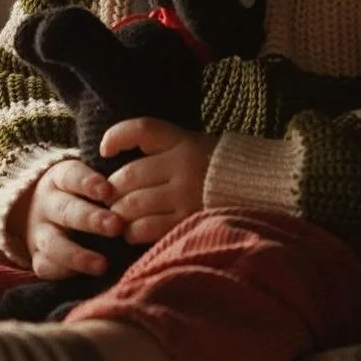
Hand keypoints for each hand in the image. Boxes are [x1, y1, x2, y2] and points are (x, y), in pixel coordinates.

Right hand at [16, 158, 122, 279]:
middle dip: (91, 219)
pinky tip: (81, 277)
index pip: (72, 177)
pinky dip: (61, 272)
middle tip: (116, 225)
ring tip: (103, 265)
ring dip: (77, 255)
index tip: (108, 191)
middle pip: (66, 210)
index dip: (88, 183)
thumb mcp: (85, 180)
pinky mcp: (36, 256)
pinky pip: (44, 266)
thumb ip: (109, 184)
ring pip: (53, 243)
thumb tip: (139, 189)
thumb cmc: (77, 194)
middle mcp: (47, 205)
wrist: (36, 211)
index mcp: (59, 180)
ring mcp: (39, 232)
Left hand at [100, 120, 217, 244]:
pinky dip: (132, 231)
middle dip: (111, 189)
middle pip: (129, 175)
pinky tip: (132, 231)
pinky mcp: (188, 220)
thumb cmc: (213, 169)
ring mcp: (186, 194)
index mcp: (183, 141)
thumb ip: (159, 149)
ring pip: (134, 203)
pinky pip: (147, 227)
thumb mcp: (191, 145)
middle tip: (108, 198)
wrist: (257, 191)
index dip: (116, 137)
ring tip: (117, 216)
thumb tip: (111, 154)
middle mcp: (184, 165)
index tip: (104, 150)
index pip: (142, 130)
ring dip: (118, 212)